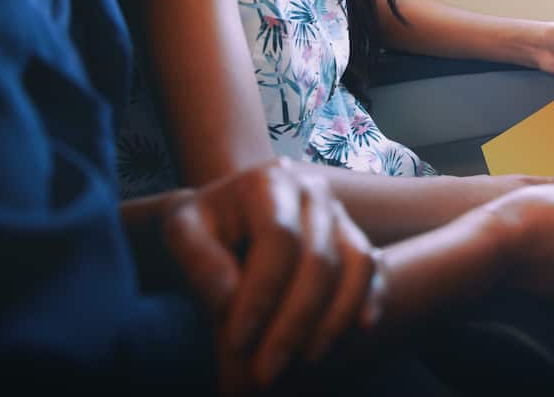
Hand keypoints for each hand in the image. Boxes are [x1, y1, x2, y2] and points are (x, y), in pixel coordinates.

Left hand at [159, 157, 378, 391]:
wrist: (226, 215)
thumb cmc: (202, 227)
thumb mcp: (181, 232)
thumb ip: (199, 262)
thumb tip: (229, 301)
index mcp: (268, 181)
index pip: (277, 239)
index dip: (261, 293)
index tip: (238, 340)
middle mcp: (312, 190)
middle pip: (318, 260)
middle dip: (294, 323)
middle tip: (266, 372)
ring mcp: (338, 213)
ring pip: (354, 266)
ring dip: (332, 321)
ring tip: (303, 362)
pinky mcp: (353, 235)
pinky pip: (372, 269)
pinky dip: (367, 301)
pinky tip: (359, 331)